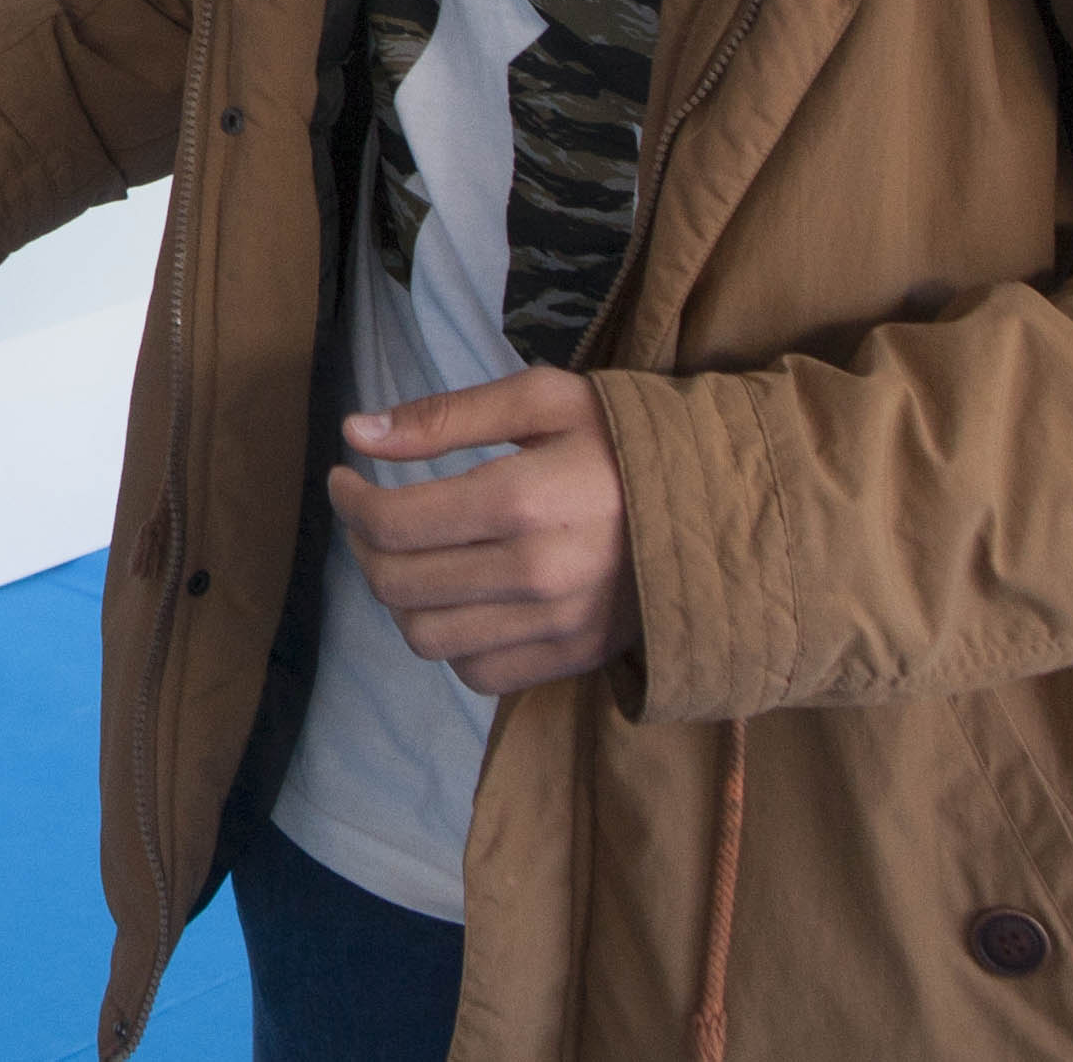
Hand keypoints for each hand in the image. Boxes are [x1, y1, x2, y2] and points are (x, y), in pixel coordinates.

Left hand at [326, 365, 640, 693]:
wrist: (725, 506)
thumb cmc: (625, 440)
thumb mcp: (542, 398)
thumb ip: (445, 416)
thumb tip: (357, 433)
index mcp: (524, 499)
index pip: (395, 522)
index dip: (351, 501)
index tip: (347, 479)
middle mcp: (537, 573)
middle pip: (399, 585)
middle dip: (364, 545)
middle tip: (370, 515)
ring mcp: (557, 626)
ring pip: (427, 638)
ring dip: (399, 598)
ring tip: (410, 557)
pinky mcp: (574, 658)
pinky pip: (477, 674)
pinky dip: (450, 642)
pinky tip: (458, 598)